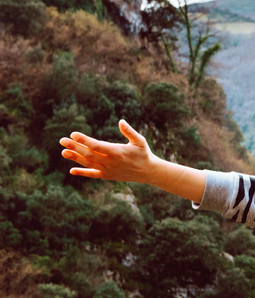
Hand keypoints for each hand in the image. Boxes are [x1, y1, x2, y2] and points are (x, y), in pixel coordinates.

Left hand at [60, 119, 206, 201]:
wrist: (148, 172)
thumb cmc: (144, 154)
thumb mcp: (140, 141)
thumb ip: (130, 132)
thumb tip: (121, 121)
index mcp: (118, 152)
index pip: (97, 146)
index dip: (84, 140)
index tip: (74, 134)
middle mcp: (111, 162)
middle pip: (89, 154)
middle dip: (75, 147)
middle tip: (62, 140)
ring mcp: (108, 170)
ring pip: (89, 163)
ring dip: (75, 158)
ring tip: (63, 151)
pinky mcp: (108, 176)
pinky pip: (93, 174)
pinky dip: (83, 173)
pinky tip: (72, 170)